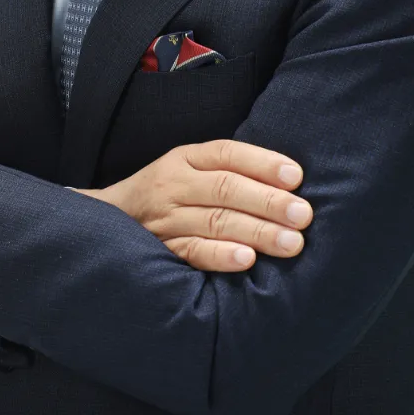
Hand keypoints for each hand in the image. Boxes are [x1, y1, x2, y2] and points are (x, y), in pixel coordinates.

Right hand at [73, 139, 311, 271]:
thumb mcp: (190, 167)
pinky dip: (221, 256)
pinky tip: (248, 260)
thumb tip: (289, 181)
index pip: (226, 154)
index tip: (296, 176)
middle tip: (303, 215)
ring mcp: (166, 217)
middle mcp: (175, 184)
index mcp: (186, 158)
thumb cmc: (169, 191)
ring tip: (291, 242)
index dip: (262, 163)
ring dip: (257, 232)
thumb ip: (229, 170)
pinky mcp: (161, 249)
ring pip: (215, 221)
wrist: (110, 217)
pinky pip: (193, 252)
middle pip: (225, 188)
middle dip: (268, 202)